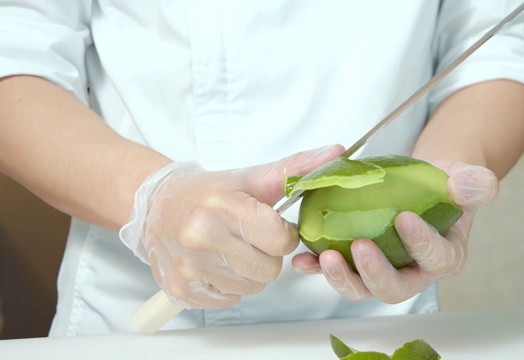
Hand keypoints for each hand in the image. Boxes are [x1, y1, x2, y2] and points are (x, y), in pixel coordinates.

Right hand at [119, 145, 343, 307]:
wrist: (158, 207)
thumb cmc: (209, 193)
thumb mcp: (253, 177)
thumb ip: (297, 168)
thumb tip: (339, 153)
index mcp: (222, 206)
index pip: (279, 239)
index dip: (282, 234)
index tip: (269, 225)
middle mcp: (201, 237)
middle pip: (269, 270)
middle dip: (267, 256)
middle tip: (250, 238)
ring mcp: (190, 267)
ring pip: (252, 287)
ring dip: (250, 272)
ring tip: (232, 249)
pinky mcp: (182, 290)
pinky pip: (230, 299)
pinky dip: (230, 285)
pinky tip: (217, 263)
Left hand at [291, 160, 498, 302]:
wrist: (419, 184)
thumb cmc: (442, 184)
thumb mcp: (463, 177)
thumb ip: (473, 183)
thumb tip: (469, 187)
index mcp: (444, 256)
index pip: (437, 258)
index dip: (422, 243)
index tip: (404, 218)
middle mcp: (413, 273)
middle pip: (395, 287)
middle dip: (376, 273)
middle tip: (360, 247)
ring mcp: (382, 271)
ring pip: (363, 287)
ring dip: (343, 277)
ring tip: (324, 257)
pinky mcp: (356, 264)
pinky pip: (338, 271)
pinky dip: (318, 267)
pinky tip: (303, 257)